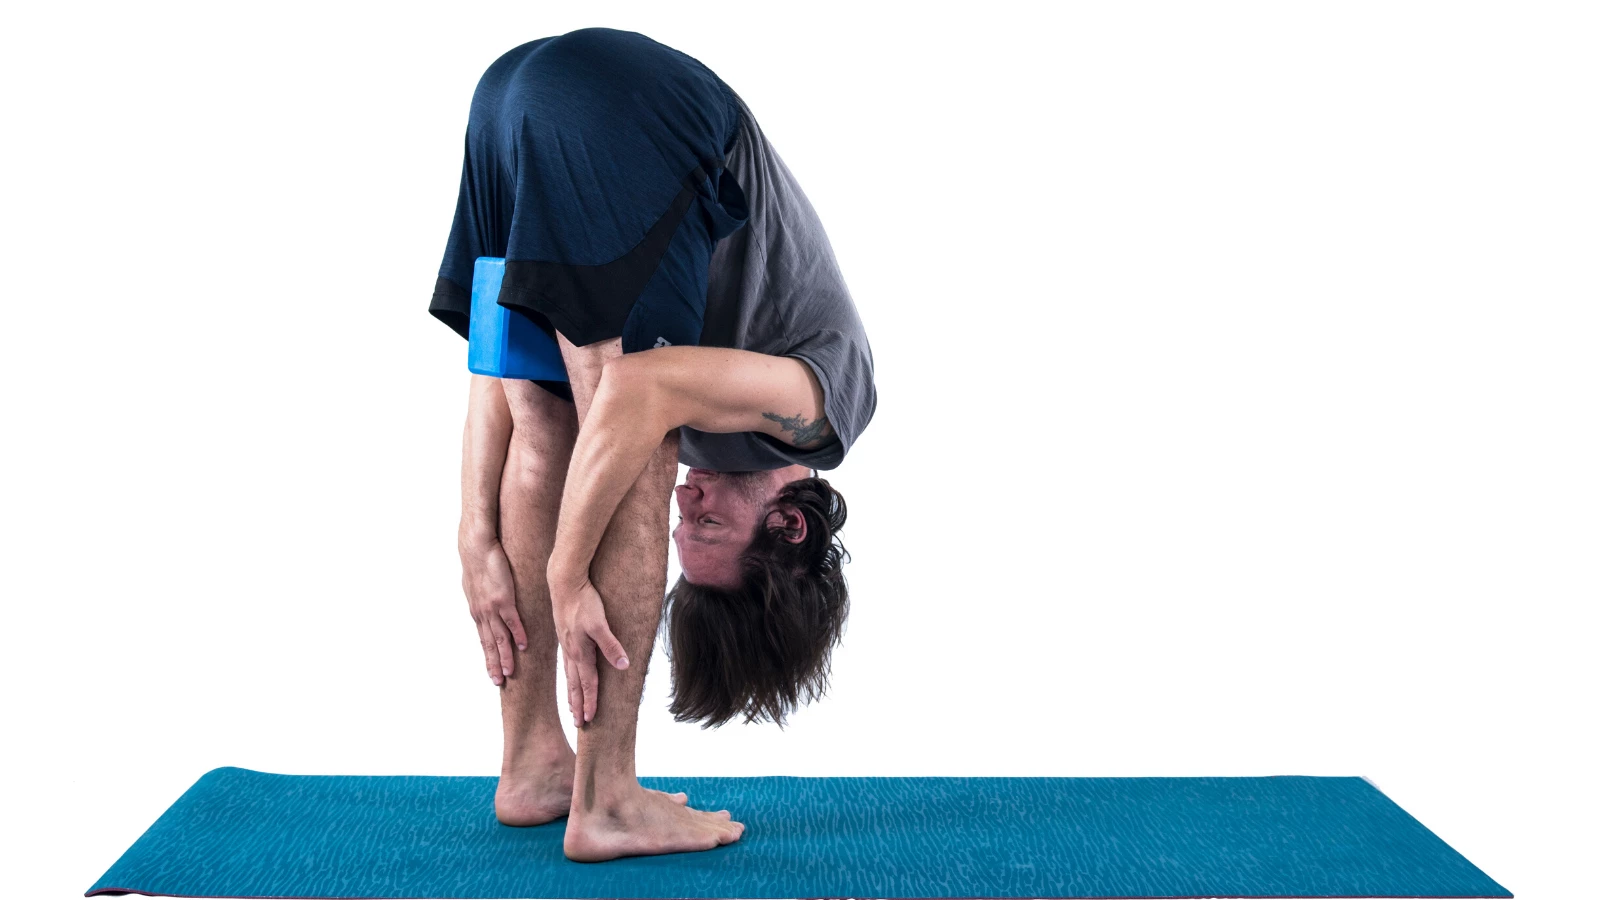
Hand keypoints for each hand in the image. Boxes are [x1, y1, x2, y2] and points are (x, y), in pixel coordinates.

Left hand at [460, 540, 527, 685]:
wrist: (476, 545)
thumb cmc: (479, 561)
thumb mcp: (477, 583)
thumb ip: (484, 598)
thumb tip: (488, 603)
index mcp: (478, 611)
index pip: (483, 639)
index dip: (488, 656)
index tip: (492, 671)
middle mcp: (482, 613)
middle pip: (489, 644)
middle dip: (493, 664)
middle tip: (498, 682)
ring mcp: (492, 608)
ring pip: (499, 638)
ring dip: (504, 656)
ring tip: (509, 672)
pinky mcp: (503, 598)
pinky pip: (512, 621)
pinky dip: (517, 635)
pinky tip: (523, 647)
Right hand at [551, 578, 629, 726]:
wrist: (564, 582)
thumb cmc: (583, 601)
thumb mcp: (600, 624)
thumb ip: (611, 645)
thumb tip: (623, 665)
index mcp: (580, 652)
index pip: (587, 683)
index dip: (590, 702)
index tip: (589, 720)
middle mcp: (571, 651)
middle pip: (575, 684)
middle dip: (577, 704)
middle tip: (578, 724)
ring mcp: (566, 644)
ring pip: (569, 675)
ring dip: (572, 693)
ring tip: (572, 707)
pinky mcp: (565, 635)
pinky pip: (567, 663)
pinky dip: (568, 676)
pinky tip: (570, 675)